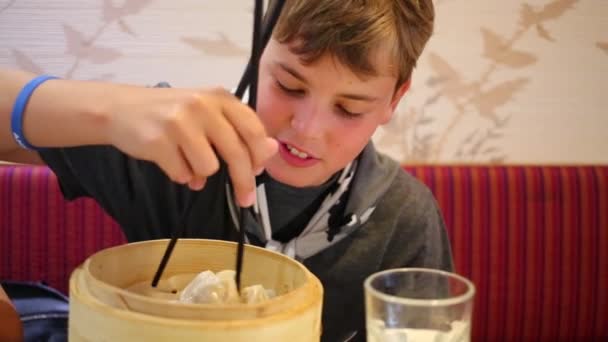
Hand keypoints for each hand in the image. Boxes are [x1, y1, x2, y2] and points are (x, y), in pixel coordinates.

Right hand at [107, 86, 276, 206]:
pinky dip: (179, 175)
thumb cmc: (171, 113)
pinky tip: (169, 160)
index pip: (253, 129)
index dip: (259, 155)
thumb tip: (272, 149)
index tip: (259, 172)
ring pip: (209, 168)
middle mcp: (202, 106)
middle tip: (245, 200)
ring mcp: (179, 122)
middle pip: (236, 152)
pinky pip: (183, 175)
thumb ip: (238, 130)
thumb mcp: (207, 113)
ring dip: (199, 173)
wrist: (121, 108)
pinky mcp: (158, 141)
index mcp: (220, 96)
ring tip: (185, 159)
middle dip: (243, 181)